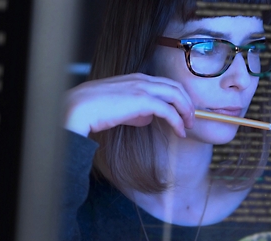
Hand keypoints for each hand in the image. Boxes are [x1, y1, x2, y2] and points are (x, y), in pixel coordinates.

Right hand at [63, 73, 194, 136]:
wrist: (80, 108)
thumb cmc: (94, 109)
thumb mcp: (119, 107)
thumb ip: (135, 110)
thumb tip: (148, 118)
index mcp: (137, 78)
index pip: (166, 84)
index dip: (178, 97)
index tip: (183, 112)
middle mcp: (142, 79)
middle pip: (176, 87)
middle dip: (187, 103)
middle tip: (191, 119)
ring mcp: (143, 88)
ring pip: (176, 95)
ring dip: (186, 111)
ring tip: (188, 126)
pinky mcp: (143, 100)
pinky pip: (169, 110)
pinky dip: (177, 121)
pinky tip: (180, 132)